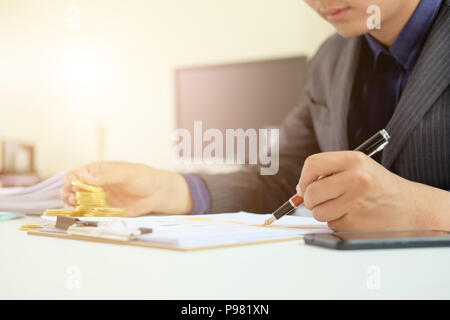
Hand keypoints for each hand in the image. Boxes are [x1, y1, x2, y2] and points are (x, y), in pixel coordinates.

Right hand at [61, 161, 192, 216]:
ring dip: (73, 207)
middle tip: (74, 201)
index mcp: (96, 171)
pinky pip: (88, 214)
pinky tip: (86, 217)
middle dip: (68, 196)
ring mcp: (98, 198)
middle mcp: (93, 184)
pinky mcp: (104, 210)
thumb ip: (107, 175)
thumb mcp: (126, 173)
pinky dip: (83, 216)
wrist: (157, 193)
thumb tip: (86, 177)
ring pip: (76, 203)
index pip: (74, 175)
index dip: (70, 182)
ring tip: (80, 209)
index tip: (74, 189)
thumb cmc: (143, 177)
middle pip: (70, 190)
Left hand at [296, 151, 449, 230]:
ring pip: (318, 212)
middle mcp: (355, 179)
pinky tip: (354, 217)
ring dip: (325, 213)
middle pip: (311, 192)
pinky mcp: (356, 223)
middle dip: (310, 200)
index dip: (304, 177)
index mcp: (354, 160)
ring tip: (344, 207)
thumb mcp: (360, 167)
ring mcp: (356, 203)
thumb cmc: (380, 187)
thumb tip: (300, 190)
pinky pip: (331, 225)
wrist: (412, 208)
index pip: (312, 164)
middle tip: (322, 200)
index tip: (305, 186)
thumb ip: (330, 172)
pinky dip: (338, 223)